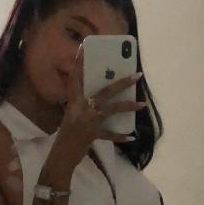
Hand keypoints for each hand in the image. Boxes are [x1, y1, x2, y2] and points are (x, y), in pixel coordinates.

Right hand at [56, 46, 145, 167]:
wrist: (60, 156)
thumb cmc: (66, 135)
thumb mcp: (71, 116)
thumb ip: (83, 106)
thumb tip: (100, 98)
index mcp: (73, 102)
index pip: (75, 78)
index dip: (78, 63)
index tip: (83, 48)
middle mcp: (80, 108)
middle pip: (104, 91)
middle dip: (121, 83)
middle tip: (137, 75)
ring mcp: (87, 121)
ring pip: (111, 109)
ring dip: (128, 106)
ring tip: (142, 104)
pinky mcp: (92, 135)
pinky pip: (109, 134)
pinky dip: (120, 136)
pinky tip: (131, 136)